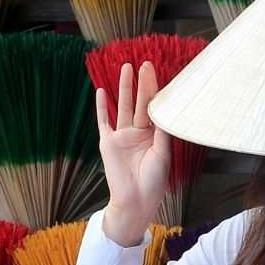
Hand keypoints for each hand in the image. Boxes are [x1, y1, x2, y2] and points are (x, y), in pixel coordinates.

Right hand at [95, 61, 172, 245]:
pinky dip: (102, 107)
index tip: (158, 73)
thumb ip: (162, 131)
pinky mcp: (108, 142)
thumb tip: (163, 109)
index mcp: (154, 135)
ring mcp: (122, 136)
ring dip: (125, 88)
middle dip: (143, 84)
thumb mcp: (163, 153)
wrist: (136, 200)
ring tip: (126, 68)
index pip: (155, 108)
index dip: (156, 90)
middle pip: (141, 103)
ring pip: (124, 107)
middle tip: (145, 64)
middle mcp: (138, 133)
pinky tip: (101, 91)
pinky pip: (104, 121)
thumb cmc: (154, 181)